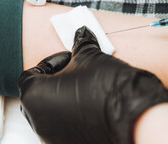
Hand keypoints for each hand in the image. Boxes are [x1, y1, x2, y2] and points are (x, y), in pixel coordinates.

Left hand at [18, 26, 167, 143]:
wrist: (135, 114)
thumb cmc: (109, 87)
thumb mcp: (91, 57)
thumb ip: (81, 44)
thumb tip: (82, 34)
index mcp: (35, 96)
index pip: (32, 73)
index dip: (52, 61)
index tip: (70, 58)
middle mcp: (38, 120)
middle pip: (40, 94)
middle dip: (57, 79)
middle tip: (78, 71)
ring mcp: (54, 136)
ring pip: (52, 111)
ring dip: (65, 97)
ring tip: (89, 87)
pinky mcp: (71, 143)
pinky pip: (66, 124)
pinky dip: (74, 114)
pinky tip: (94, 105)